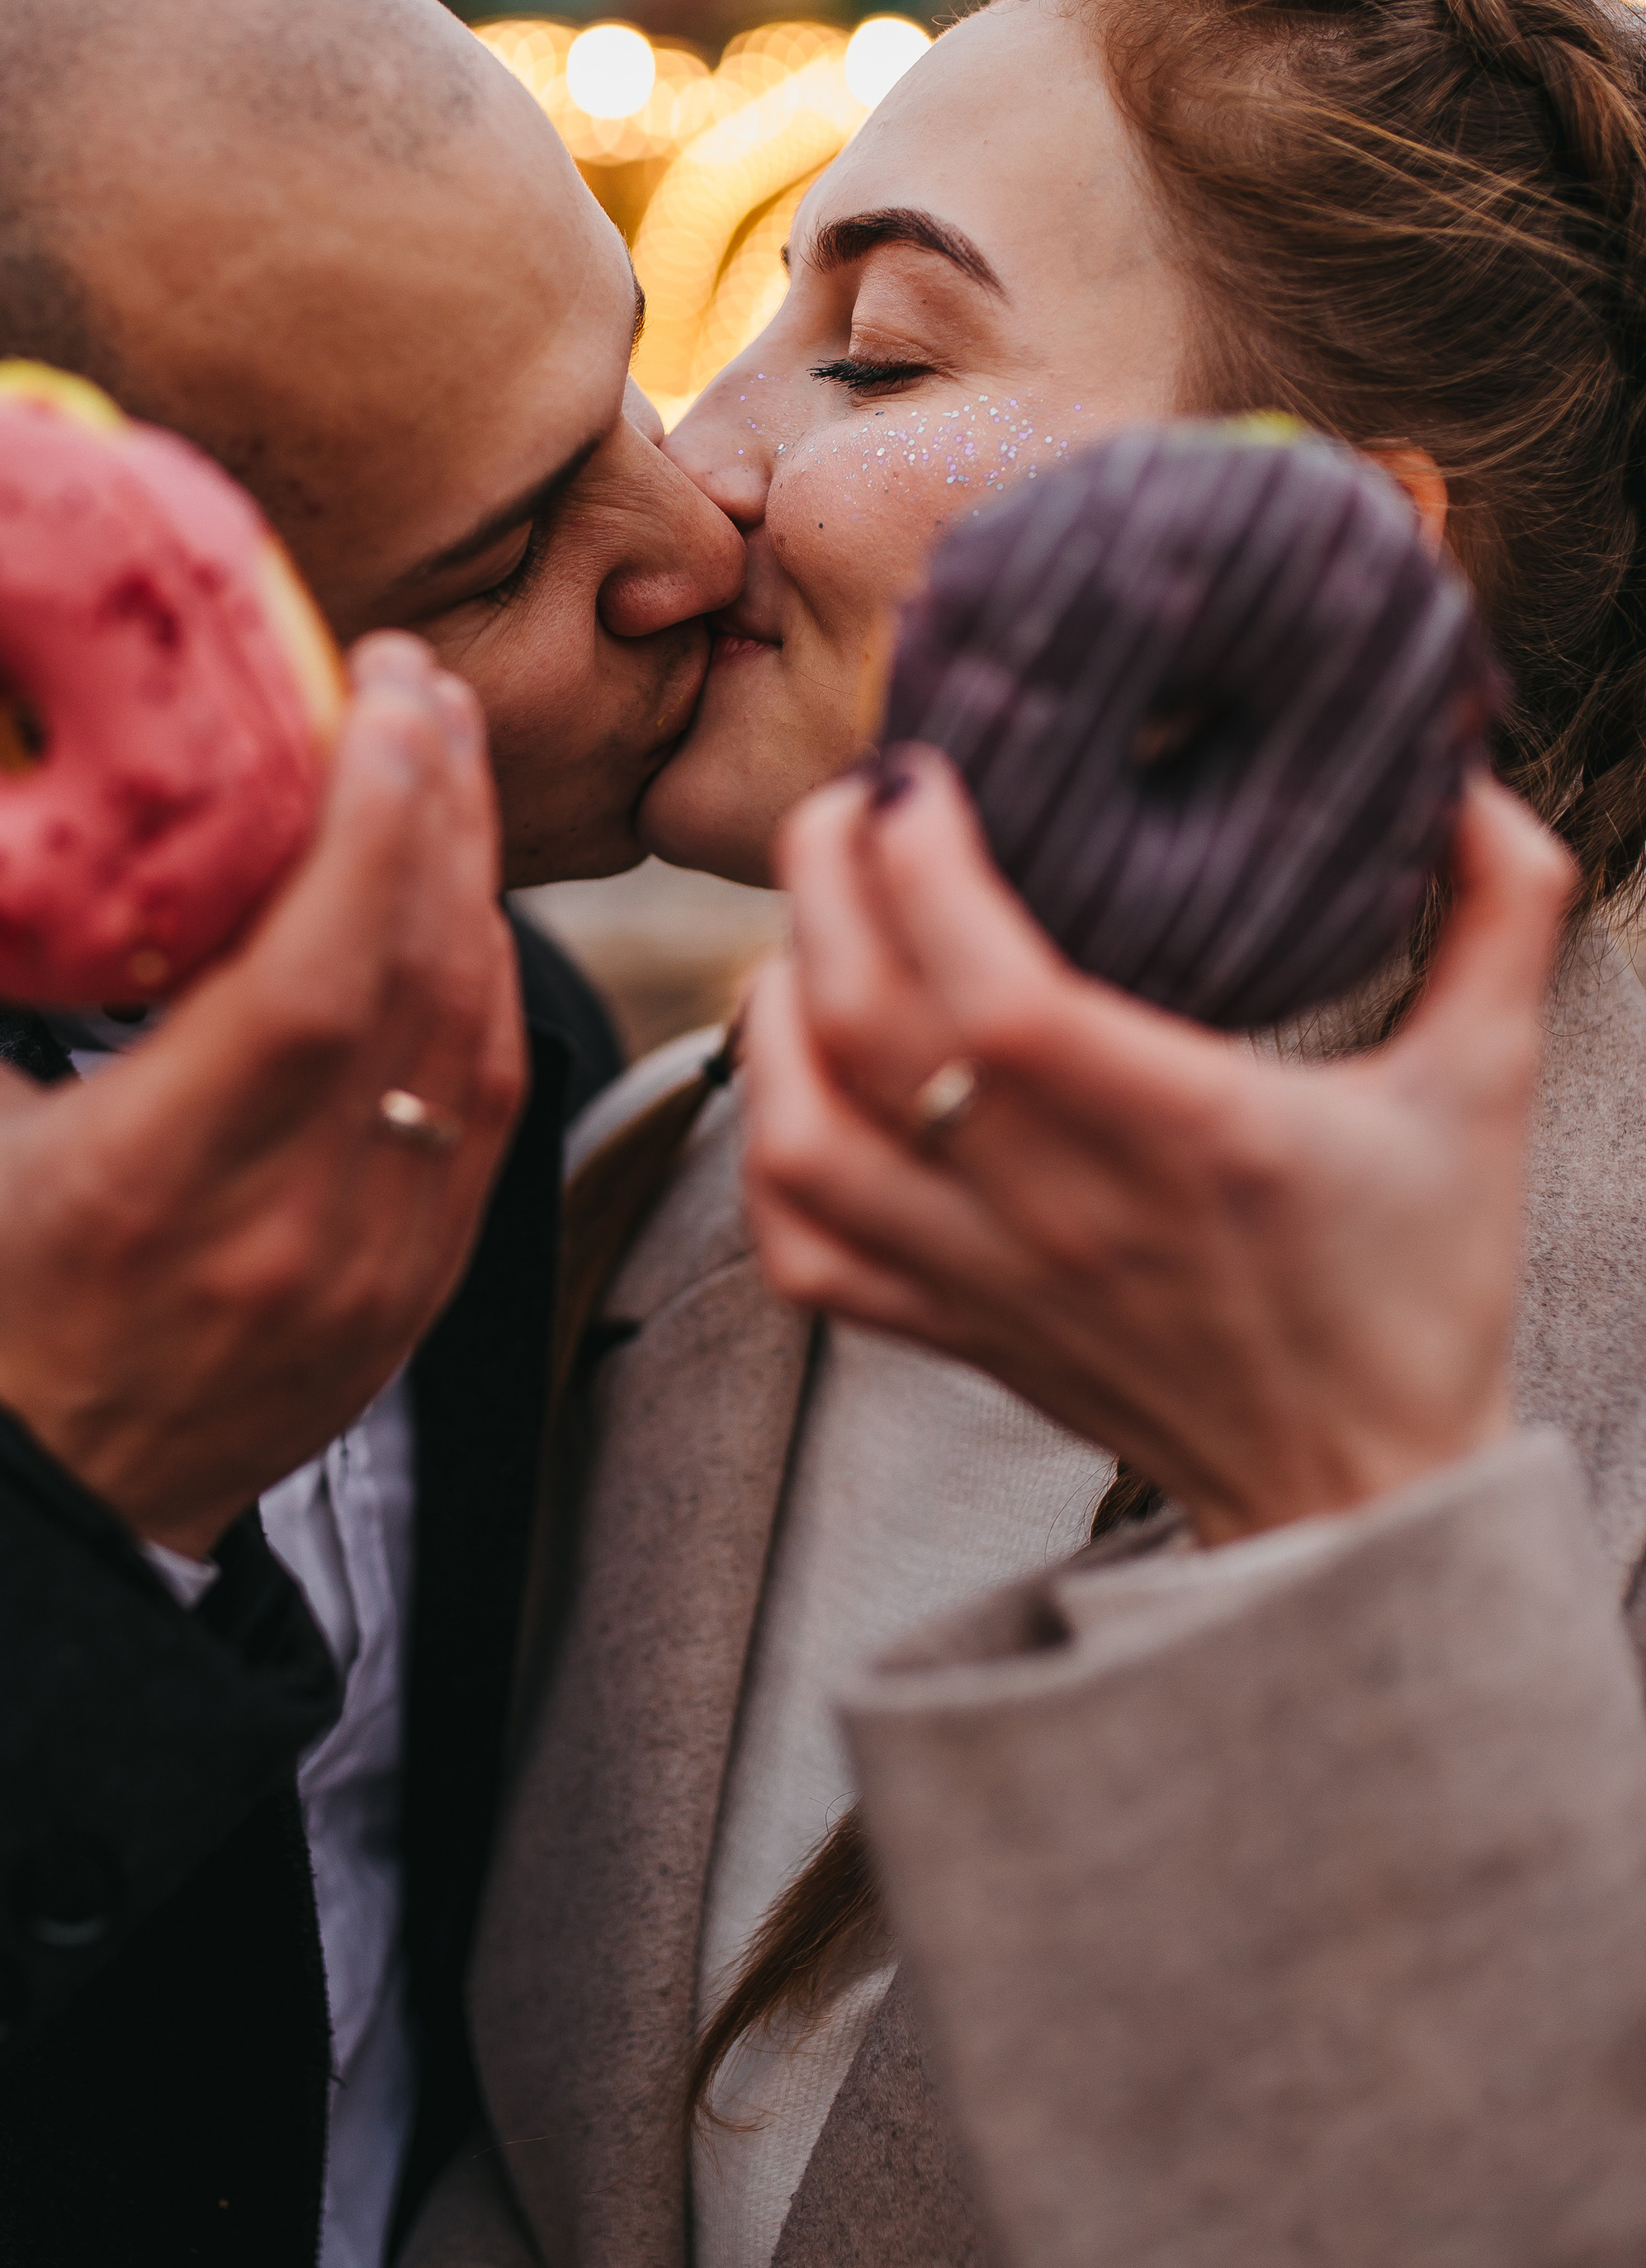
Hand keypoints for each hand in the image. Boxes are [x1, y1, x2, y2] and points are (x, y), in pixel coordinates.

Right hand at [0, 635, 524, 1554]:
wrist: (52, 1503)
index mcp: (150, 1181)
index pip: (308, 981)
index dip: (368, 824)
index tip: (374, 693)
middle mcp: (287, 1227)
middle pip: (416, 981)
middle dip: (436, 806)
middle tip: (414, 683)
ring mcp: (375, 1264)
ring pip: (474, 1035)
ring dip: (470, 879)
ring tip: (438, 756)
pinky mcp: (420, 1285)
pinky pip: (488, 1104)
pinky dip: (483, 982)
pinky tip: (454, 893)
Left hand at [745, 754, 1573, 1546]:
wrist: (1359, 1491)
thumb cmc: (1419, 1282)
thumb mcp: (1486, 1087)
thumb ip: (1502, 915)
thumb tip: (1474, 776)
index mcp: (1190, 1132)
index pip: (999, 994)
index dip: (925, 869)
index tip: (917, 776)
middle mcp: (1066, 1208)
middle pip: (870, 1030)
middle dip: (825, 884)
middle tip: (844, 801)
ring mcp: (991, 1278)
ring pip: (806, 1135)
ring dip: (772, 1012)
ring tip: (803, 928)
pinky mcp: (952, 1330)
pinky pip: (801, 1248)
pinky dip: (765, 1150)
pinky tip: (789, 1073)